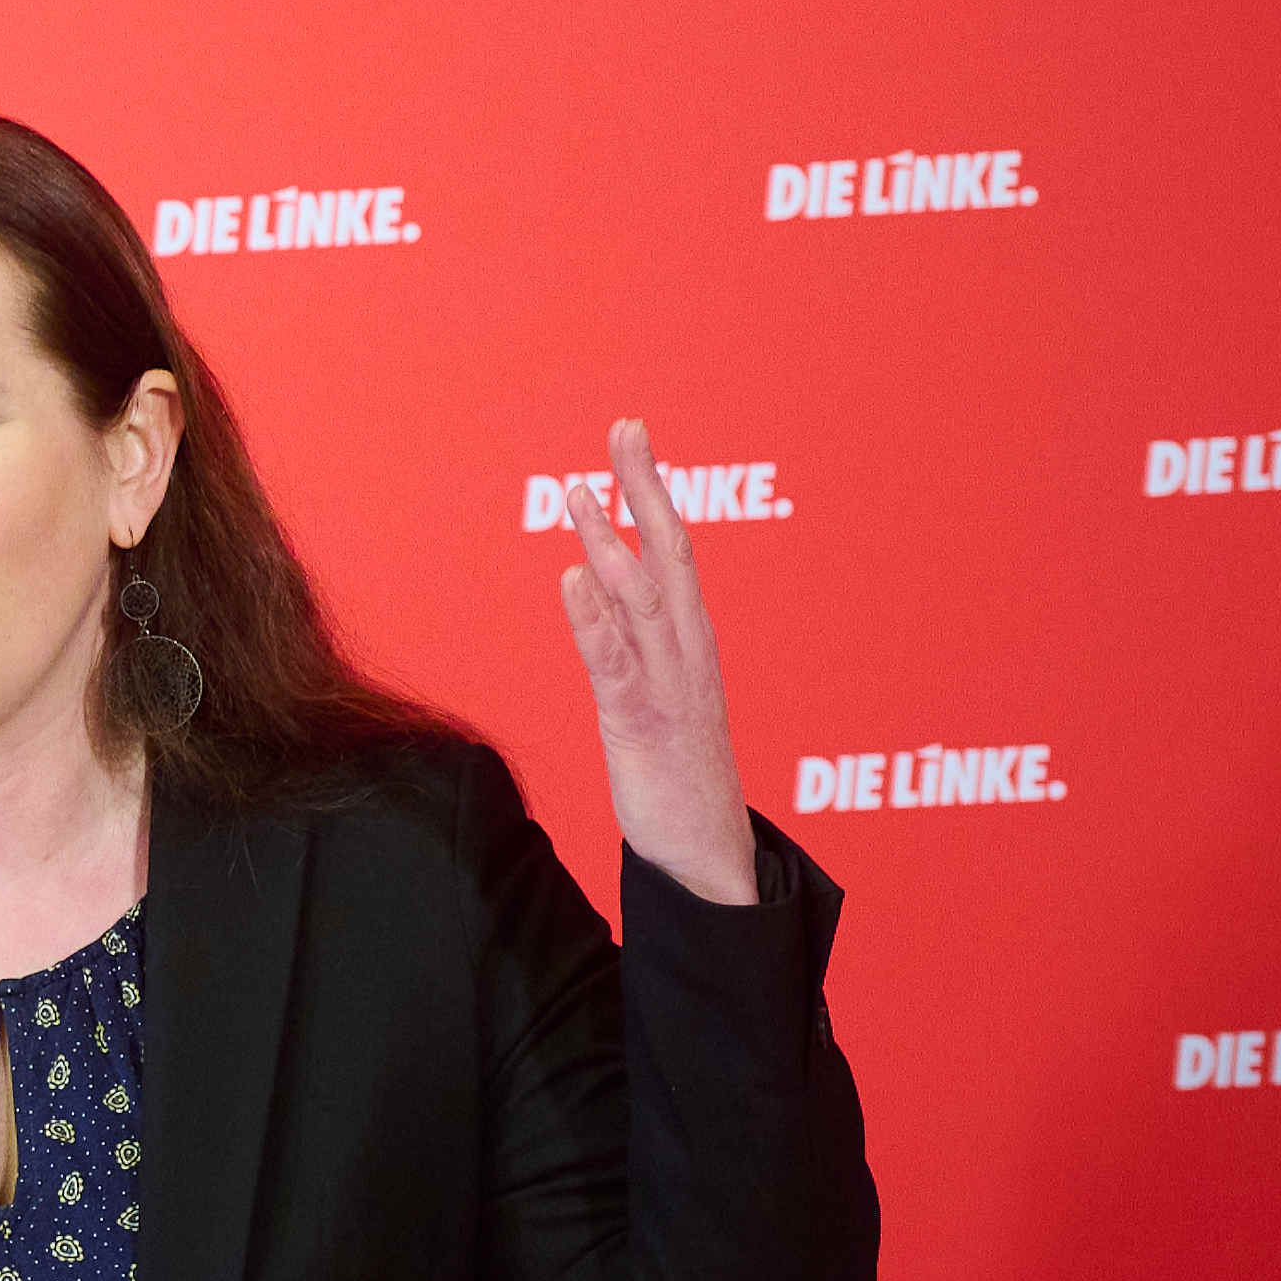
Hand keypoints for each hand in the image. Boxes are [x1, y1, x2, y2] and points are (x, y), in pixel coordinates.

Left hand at [556, 418, 760, 907]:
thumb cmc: (679, 772)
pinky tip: (572, 579)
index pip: (673, 549)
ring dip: (611, 542)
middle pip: (668, 553)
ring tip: (582, 492)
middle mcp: (686, 650)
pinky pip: (615, 664)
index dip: (652, 490)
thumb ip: (632, 636)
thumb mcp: (656, 690)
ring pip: (642, 599)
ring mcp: (668, 685)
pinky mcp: (641, 724)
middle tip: (626, 427)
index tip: (632, 434)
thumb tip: (600, 579)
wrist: (708, 854)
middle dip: (646, 487)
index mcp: (689, 639)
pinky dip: (594, 619)